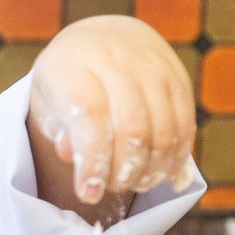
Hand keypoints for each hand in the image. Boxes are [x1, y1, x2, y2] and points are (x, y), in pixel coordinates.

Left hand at [26, 15, 196, 210]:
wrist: (102, 40)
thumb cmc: (69, 81)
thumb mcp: (49, 101)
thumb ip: (57, 129)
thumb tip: (69, 155)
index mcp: (75, 64)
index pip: (90, 116)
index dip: (92, 160)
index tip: (88, 194)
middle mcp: (117, 59)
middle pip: (132, 128)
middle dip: (123, 171)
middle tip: (110, 187)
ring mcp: (154, 66)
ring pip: (164, 132)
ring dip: (150, 170)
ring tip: (132, 183)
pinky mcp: (180, 79)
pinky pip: (185, 127)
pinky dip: (173, 160)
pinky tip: (156, 173)